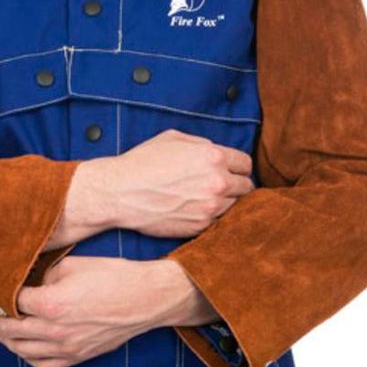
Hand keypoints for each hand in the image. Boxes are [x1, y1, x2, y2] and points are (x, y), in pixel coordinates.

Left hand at [0, 255, 216, 366]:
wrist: (145, 298)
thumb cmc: (113, 276)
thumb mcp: (73, 264)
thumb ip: (45, 274)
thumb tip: (28, 281)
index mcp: (51, 303)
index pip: (11, 303)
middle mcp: (55, 331)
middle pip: (10, 330)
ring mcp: (67, 347)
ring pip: (23, 350)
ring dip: (6, 339)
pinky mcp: (78, 356)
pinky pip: (43, 364)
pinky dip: (27, 356)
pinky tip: (23, 346)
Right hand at [44, 128, 254, 248]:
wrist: (120, 192)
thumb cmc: (143, 162)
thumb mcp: (173, 139)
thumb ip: (202, 144)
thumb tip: (217, 152)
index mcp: (214, 157)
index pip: (246, 164)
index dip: (238, 167)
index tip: (231, 171)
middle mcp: (218, 182)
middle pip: (246, 188)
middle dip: (236, 186)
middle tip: (220, 187)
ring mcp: (210, 207)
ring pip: (235, 207)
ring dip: (226, 203)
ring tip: (206, 199)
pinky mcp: (200, 227)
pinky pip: (219, 223)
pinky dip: (212, 218)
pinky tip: (197, 211)